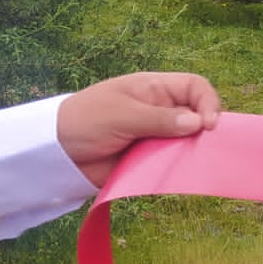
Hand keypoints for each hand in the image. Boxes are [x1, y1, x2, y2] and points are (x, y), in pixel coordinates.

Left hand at [57, 72, 220, 186]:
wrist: (53, 154)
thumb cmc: (84, 121)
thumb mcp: (122, 115)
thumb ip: (160, 119)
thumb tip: (199, 123)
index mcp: (154, 89)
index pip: (195, 87)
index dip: (208, 102)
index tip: (209, 125)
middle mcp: (160, 110)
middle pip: (197, 116)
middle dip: (203, 132)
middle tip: (204, 149)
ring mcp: (155, 136)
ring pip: (187, 142)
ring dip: (190, 152)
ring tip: (189, 164)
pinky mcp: (148, 160)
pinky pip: (171, 163)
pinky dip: (176, 169)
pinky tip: (177, 175)